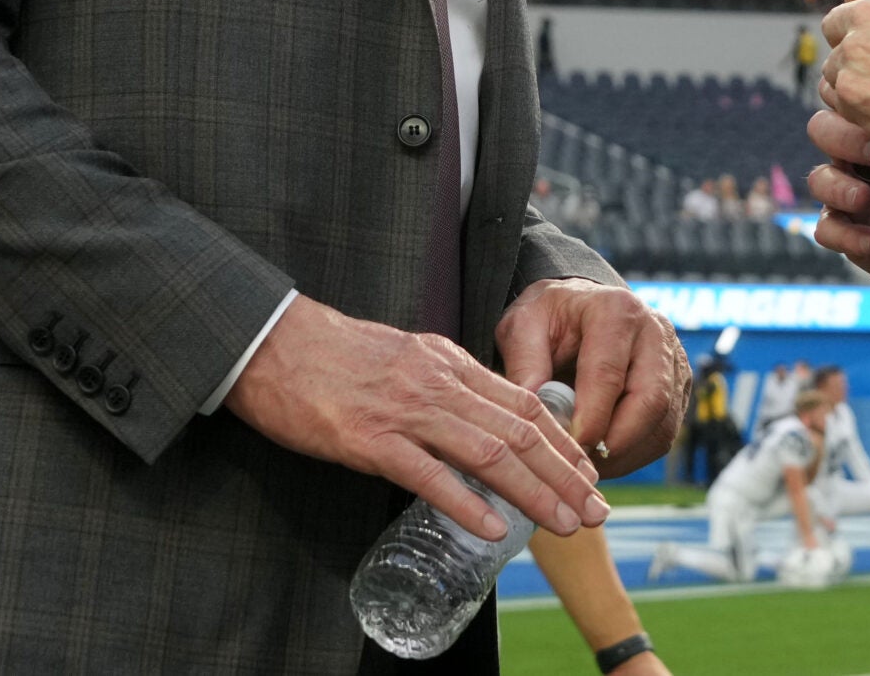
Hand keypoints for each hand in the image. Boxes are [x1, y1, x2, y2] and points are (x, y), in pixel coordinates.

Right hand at [226, 294, 607, 542]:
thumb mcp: (404, 357)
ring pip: (488, 453)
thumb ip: (442, 385)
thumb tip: (477, 419)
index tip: (590, 472)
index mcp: (448, 362)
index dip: (564, 441)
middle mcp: (438, 383)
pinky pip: (427, 474)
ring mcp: (406, 410)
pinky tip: (493, 527)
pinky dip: (466, 502)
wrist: (272, 341)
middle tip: (596, 509)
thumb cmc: (333, 355)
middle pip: (519, 430)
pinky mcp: (369, 438)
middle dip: (566, 474)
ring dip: (533, 492)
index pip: (524, 402)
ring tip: (564, 523)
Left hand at [498, 277, 688, 478]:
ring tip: (585, 465)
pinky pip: (664, 433)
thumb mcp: (522, 326)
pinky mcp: (679, 387)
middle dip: (615, 443)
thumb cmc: (550, 319)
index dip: (590, 419)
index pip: (608, 374)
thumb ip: (524, 365)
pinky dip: (633, 454)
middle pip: (651, 401)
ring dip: (624, 455)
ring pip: (662, 423)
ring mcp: (674, 361)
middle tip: (579, 465)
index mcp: (616, 311)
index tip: (567, 450)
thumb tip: (534, 412)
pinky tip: (602, 456)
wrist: (578, 308)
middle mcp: (655, 333)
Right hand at [809, 110, 869, 294]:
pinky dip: (845, 235)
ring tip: (865, 198)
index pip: (843, 100)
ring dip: (837, 187)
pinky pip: (825, 230)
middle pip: (820, 129)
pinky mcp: (846, 232)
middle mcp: (856, 158)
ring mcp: (847, 195)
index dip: (847, 99)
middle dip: (840, 136)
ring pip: (817, 179)